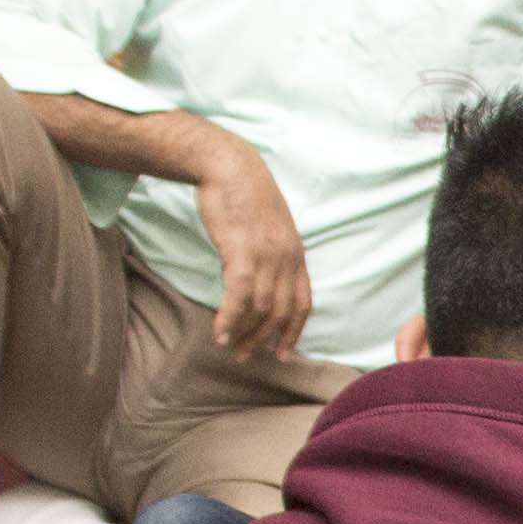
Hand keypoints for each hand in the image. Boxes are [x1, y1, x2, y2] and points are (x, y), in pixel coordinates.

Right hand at [191, 139, 313, 361]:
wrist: (228, 166)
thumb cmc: (243, 195)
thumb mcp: (268, 228)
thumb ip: (270, 256)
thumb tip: (258, 282)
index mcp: (296, 254)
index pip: (303, 303)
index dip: (293, 332)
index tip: (282, 353)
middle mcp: (287, 258)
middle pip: (280, 312)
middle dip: (264, 339)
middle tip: (246, 356)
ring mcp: (267, 255)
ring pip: (260, 308)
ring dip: (244, 333)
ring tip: (230, 347)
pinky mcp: (242, 251)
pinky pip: (239, 296)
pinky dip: (230, 319)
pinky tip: (219, 333)